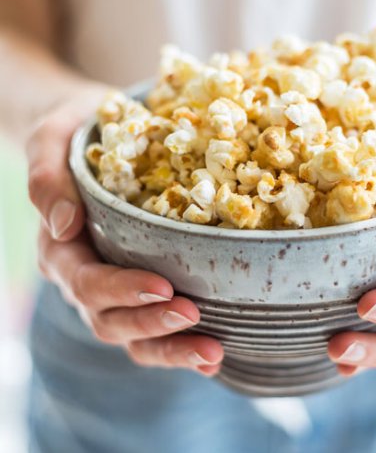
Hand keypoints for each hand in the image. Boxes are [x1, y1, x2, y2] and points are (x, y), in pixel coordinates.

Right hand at [27, 89, 223, 374]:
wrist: (97, 135)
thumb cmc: (77, 134)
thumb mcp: (52, 139)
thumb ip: (47, 177)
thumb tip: (63, 225)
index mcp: (62, 249)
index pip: (86, 281)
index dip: (121, 290)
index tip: (163, 286)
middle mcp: (85, 277)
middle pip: (110, 320)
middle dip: (151, 324)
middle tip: (194, 316)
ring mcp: (114, 289)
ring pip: (133, 336)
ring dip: (172, 348)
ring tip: (213, 352)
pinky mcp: (141, 288)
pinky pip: (154, 328)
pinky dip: (179, 346)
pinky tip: (214, 354)